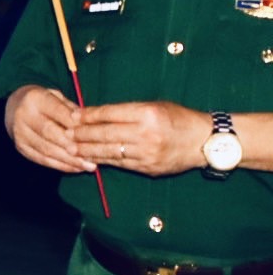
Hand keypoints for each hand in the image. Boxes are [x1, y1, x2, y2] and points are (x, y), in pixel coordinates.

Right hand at [3, 85, 90, 172]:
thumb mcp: (57, 97)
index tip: (93, 133)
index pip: (57, 111)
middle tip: (92, 155)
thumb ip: (72, 110)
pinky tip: (76, 168)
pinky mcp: (20, 147)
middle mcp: (23, 115)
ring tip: (89, 165)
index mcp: (34, 98)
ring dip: (69, 160)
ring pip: (46, 149)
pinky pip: (42, 159)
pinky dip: (60, 166)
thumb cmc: (44, 102)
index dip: (75, 123)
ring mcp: (20, 133)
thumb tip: (90, 125)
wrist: (13, 107)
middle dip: (72, 145)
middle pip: (50, 132)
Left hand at [75, 100, 208, 176]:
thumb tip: (95, 114)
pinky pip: (121, 164)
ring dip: (88, 150)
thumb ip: (127, 110)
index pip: (109, 114)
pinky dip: (104, 161)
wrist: (206, 142)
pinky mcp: (149, 168)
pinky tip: (92, 158)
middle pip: (105, 133)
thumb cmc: (178, 119)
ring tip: (72, 148)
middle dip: (82, 134)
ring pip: (110, 151)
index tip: (74, 116)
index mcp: (147, 114)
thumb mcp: (154, 106)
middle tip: (66, 133)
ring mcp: (148, 153)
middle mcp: (146, 134)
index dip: (88, 115)